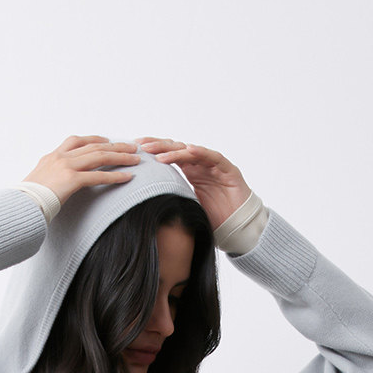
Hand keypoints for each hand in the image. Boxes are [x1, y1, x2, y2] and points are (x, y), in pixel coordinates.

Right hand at [22, 136, 140, 204]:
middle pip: (94, 146)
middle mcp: (60, 157)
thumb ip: (50, 179)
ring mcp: (66, 167)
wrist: (20, 206)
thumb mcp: (38, 184)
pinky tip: (127, 177)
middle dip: (115, 145)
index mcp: (52, 156)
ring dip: (120, 156)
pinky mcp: (71, 180)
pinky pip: (98, 176)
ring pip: (99, 156)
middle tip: (132, 146)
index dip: (95, 139)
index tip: (107, 140)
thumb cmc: (28, 201)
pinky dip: (115, 176)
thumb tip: (54, 186)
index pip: (77, 141)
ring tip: (136, 158)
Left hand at [132, 138, 250, 229]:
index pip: (167, 155)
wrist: (238, 226)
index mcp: (189, 170)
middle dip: (158, 147)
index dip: (152, 152)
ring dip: (174, 151)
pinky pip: (212, 157)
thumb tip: (145, 205)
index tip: (134, 151)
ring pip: (191, 151)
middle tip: (140, 147)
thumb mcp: (186, 208)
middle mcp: (199, 164)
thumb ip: (172, 200)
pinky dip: (201, 153)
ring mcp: (212, 164)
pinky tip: (188, 150)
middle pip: (175, 149)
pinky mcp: (227, 169)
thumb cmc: (213, 218)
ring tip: (159, 155)